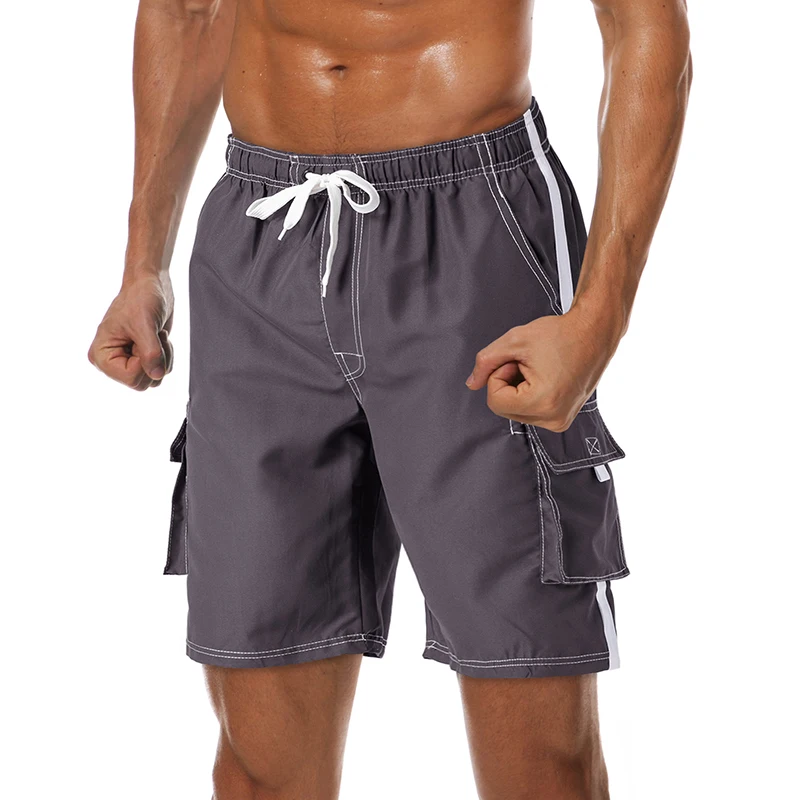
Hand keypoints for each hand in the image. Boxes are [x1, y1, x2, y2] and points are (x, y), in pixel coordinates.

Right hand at [88, 273, 174, 390]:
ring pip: (154, 378)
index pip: (130, 379)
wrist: (150, 284)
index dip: (145, 363)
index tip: (144, 340)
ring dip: (163, 357)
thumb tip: (157, 375)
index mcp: (101, 355)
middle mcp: (112, 362)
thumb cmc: (140, 298)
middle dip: (155, 360)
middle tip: (152, 336)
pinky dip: (167, 355)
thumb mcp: (145, 325)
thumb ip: (150, 353)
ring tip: (155, 334)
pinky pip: (161, 370)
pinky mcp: (142, 358)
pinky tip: (159, 336)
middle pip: (142, 383)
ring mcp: (127, 361)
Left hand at [465, 308, 620, 431]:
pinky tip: (546, 377)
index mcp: (543, 402)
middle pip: (505, 409)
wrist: (594, 332)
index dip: (498, 376)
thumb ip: (486, 362)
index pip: (495, 402)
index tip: (517, 362)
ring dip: (519, 389)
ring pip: (516, 410)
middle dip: (509, 383)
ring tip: (540, 369)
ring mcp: (560, 421)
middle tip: (528, 364)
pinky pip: (531, 411)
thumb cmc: (562, 334)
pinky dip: (531, 394)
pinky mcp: (562, 418)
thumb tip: (472, 383)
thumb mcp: (514, 341)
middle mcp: (554, 418)